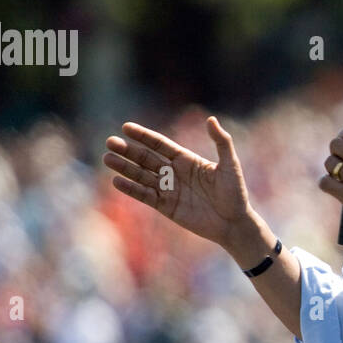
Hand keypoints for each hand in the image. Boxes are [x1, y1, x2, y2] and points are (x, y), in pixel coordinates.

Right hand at [103, 116, 255, 250]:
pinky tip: (117, 181)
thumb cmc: (235, 192)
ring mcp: (169, 190)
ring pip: (142, 176)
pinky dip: (131, 189)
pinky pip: (145, 196)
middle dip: (128, 151)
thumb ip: (221, 142)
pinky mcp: (166, 207)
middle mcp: (174, 173)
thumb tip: (211, 119)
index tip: (126, 127)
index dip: (144, 136)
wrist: (234, 223)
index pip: (160, 144)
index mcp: (186, 160)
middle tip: (110, 142)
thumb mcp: (230, 165)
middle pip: (146, 159)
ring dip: (125, 168)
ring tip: (107, 158)